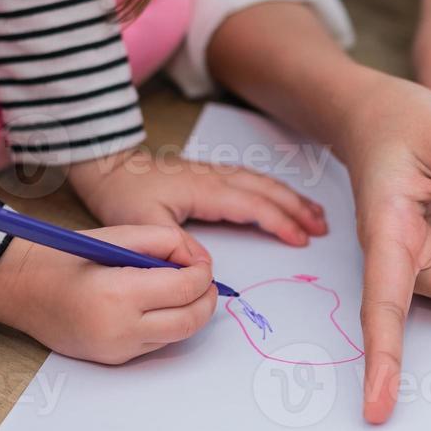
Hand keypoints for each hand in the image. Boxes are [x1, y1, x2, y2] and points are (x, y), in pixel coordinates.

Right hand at [0, 222, 217, 364]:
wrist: (20, 288)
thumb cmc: (65, 256)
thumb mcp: (118, 235)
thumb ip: (166, 242)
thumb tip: (199, 262)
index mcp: (119, 294)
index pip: (185, 289)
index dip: (203, 273)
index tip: (201, 262)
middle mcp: (120, 330)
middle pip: (190, 321)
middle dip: (206, 298)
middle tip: (203, 279)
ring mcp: (116, 350)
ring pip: (178, 336)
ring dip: (190, 312)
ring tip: (181, 289)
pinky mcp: (113, 360)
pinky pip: (157, 344)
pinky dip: (168, 324)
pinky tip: (157, 305)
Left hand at [66, 152, 327, 246]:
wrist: (107, 164)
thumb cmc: (122, 191)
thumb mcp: (143, 223)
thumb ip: (175, 245)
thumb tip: (206, 266)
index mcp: (205, 189)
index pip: (253, 206)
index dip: (280, 222)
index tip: (301, 240)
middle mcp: (216, 177)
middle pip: (267, 191)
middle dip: (298, 209)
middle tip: (323, 228)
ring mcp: (214, 172)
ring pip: (263, 183)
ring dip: (291, 198)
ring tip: (315, 213)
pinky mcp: (209, 173)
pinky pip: (251, 179)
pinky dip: (274, 189)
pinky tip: (281, 197)